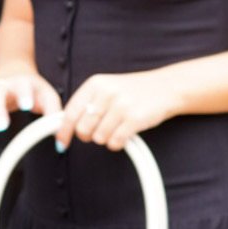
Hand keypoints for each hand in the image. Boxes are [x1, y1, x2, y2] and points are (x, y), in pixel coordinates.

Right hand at [0, 71, 60, 146]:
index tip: (26, 106)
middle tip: (1, 125)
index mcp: (22, 82)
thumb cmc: (35, 90)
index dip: (24, 94)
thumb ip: (54, 113)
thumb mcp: (48, 96)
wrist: (14, 74)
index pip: (22, 85)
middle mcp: (3, 86)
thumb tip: (58, 138)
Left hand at [56, 71, 173, 152]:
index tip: (61, 143)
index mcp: (95, 84)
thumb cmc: (132, 91)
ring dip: (106, 139)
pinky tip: (125, 134)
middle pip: (83, 129)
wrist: (165, 87)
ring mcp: (121, 105)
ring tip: (117, 128)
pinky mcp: (135, 119)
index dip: (64, 131)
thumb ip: (87, 103)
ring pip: (99, 138)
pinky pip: (115, 142)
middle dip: (89, 136)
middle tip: (99, 131)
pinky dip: (118, 144)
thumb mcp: (107, 89)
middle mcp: (107, 93)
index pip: (70, 112)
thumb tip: (64, 126)